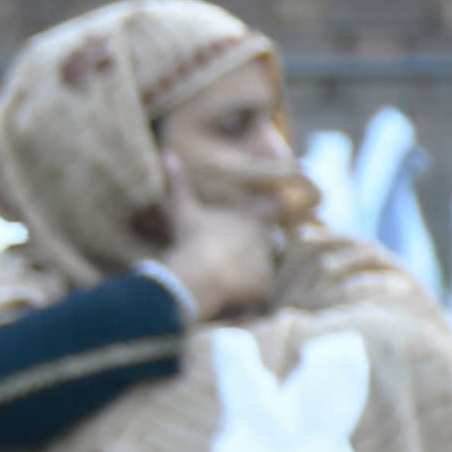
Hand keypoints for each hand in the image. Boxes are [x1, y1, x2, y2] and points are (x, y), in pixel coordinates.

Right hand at [156, 152, 278, 323]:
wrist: (199, 274)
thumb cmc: (192, 239)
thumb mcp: (183, 210)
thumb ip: (179, 183)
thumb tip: (167, 154)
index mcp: (250, 217)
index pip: (277, 206)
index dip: (280, 207)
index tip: (284, 209)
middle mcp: (265, 238)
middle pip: (272, 241)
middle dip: (260, 249)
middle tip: (237, 257)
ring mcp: (266, 263)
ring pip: (265, 268)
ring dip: (252, 273)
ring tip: (229, 280)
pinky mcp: (264, 287)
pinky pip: (259, 293)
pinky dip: (248, 296)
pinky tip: (230, 297)